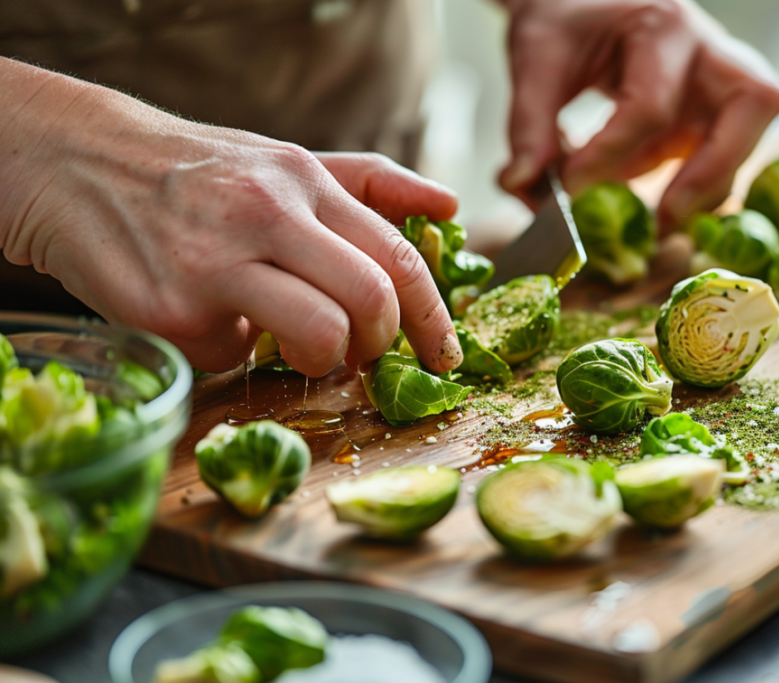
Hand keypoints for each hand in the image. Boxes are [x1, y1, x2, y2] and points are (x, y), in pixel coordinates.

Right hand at [0, 59, 461, 376]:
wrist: (77, 163)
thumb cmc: (199, 174)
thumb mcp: (284, 162)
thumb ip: (370, 184)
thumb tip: (450, 207)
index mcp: (306, 182)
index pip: (398, 255)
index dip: (433, 315)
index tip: (444, 354)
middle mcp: (268, 214)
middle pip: (372, 298)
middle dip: (382, 344)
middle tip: (362, 353)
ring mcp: (218, 261)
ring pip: (320, 334)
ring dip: (320, 359)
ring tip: (293, 345)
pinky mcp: (172, 308)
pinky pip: (232, 356)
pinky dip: (231, 351)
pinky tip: (207, 318)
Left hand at [498, 0, 778, 231]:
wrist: (580, 3)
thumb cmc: (565, 16)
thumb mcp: (536, 54)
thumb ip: (529, 122)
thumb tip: (523, 184)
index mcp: (663, 24)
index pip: (649, 104)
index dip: (608, 155)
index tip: (567, 188)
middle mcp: (707, 48)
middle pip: (755, 102)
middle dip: (712, 168)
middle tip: (666, 216)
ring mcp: (716, 84)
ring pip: (746, 137)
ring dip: (706, 187)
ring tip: (654, 222)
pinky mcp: (707, 115)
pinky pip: (718, 158)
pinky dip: (687, 187)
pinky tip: (645, 201)